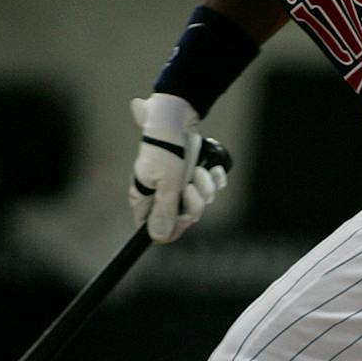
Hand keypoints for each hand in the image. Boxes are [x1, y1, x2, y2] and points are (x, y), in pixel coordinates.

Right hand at [129, 93, 226, 242]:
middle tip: (191, 186)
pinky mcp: (196, 176)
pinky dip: (215, 179)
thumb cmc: (166, 150)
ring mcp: (180, 186)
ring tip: (198, 170)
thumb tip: (157, 238)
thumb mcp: (165, 184)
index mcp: (146, 199)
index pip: (157, 229)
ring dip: (205, 187)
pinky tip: (211, 169)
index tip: (184, 215)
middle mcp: (161, 195)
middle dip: (194, 202)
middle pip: (184, 218)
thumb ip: (164, 212)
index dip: (174, 226)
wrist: (179, 122)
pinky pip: (212, 189)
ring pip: (201, 203)